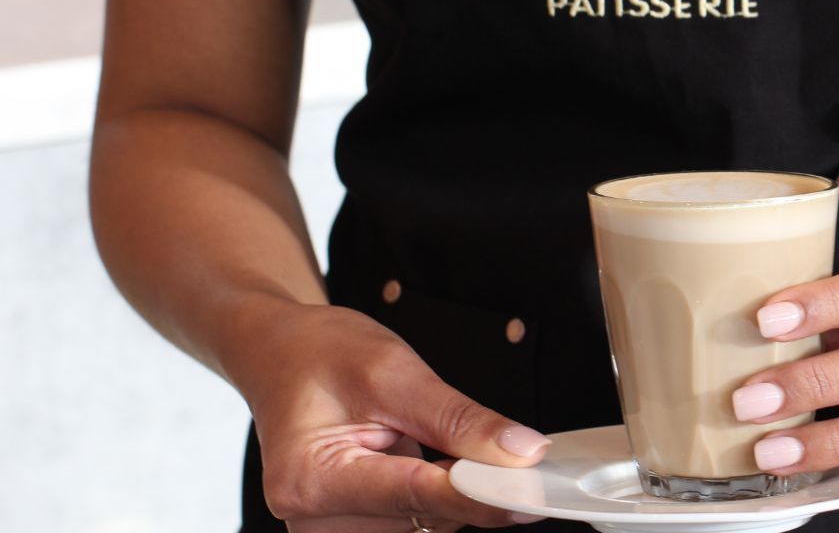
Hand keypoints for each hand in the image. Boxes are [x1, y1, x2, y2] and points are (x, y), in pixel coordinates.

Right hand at [227, 299, 550, 532]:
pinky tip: (431, 464)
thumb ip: (460, 420)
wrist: (278, 352)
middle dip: (469, 489)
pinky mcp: (345, 527)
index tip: (531, 493)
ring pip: (422, 527)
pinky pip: (410, 523)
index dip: (481, 494)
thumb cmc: (320, 353)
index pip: (417, 496)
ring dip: (451, 494)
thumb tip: (520, 453)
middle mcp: (312, 518)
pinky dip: (434, 497)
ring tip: (431, 440)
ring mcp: (326, 528)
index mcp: (311, 478)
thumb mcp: (394, 371)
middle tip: (508, 458)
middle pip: (423, 520)